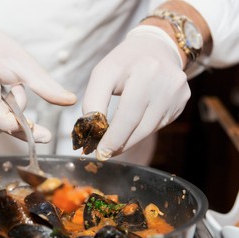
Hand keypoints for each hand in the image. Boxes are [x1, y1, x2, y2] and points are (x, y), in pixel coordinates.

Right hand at [0, 15, 75, 142]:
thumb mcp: (24, 63)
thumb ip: (46, 86)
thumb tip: (70, 101)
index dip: (13, 123)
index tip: (36, 128)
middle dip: (16, 118)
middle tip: (25, 101)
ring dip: (8, 116)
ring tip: (7, 90)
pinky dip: (0, 116)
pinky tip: (0, 98)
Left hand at [83, 25, 189, 160]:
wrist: (155, 47)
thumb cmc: (123, 63)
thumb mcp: (102, 74)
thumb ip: (93, 101)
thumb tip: (91, 130)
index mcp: (145, 72)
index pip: (127, 115)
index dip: (113, 138)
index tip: (100, 153)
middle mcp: (167, 83)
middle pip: (140, 126)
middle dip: (120, 143)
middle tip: (104, 153)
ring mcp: (178, 93)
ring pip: (150, 129)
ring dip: (130, 140)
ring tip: (114, 144)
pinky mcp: (182, 100)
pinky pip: (159, 124)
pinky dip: (142, 130)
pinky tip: (131, 128)